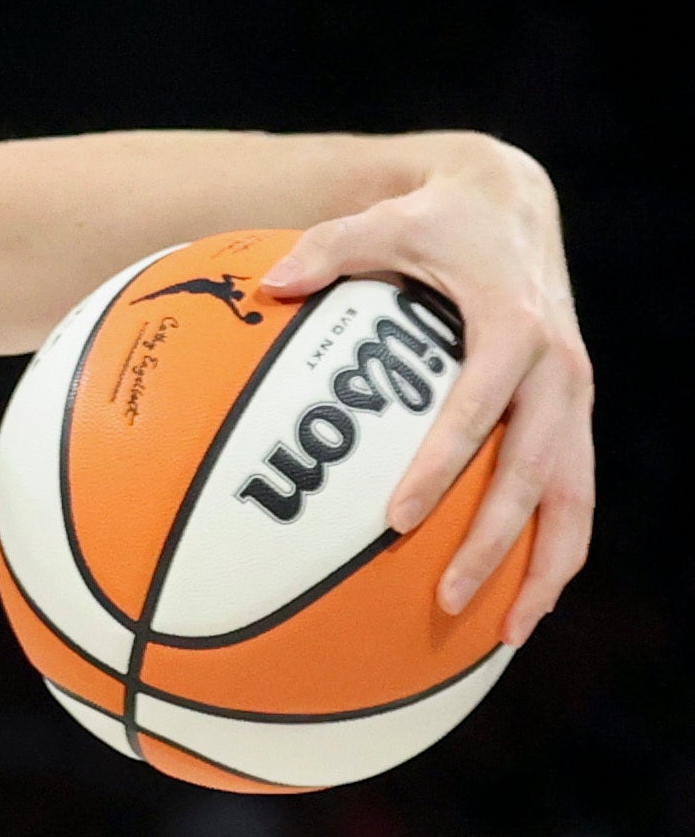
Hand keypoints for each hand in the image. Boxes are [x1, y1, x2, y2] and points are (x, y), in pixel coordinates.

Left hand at [266, 138, 592, 638]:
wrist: (512, 203)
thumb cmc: (436, 220)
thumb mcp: (383, 221)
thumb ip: (326, 250)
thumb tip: (262, 285)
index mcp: (513, 329)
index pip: (477, 411)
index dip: (440, 467)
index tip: (394, 520)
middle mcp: (558, 371)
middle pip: (534, 475)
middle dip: (495, 543)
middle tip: (443, 598)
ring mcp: (574, 398)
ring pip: (574, 501)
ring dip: (546, 568)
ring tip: (506, 633)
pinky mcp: (574, 415)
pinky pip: (574, 495)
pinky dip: (556, 549)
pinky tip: (520, 603)